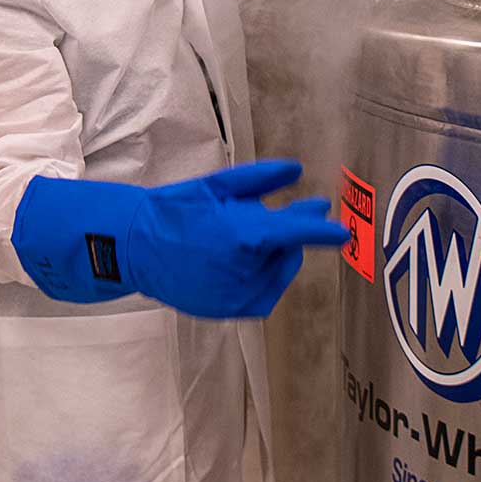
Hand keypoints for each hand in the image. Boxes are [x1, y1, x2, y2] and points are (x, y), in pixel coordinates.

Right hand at [12, 159, 349, 318]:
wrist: (135, 246)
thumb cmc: (177, 209)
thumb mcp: (218, 185)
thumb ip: (261, 178)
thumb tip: (298, 170)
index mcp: (243, 236)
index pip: (296, 234)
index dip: (323, 233)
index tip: (344, 233)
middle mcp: (245, 270)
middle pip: (288, 252)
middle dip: (289, 234)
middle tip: (282, 214)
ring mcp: (236, 295)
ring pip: (277, 274)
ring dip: (274, 256)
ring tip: (244, 240)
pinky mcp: (228, 311)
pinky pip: (263, 295)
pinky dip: (262, 278)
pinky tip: (244, 263)